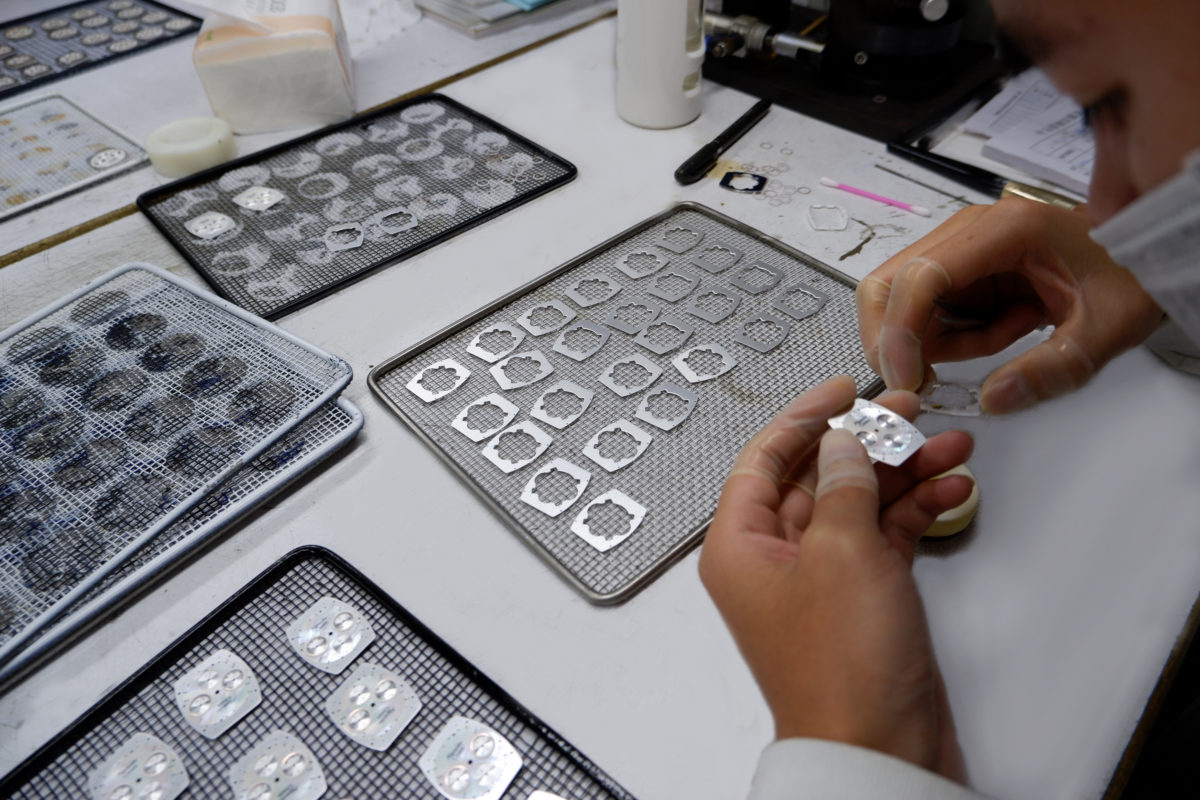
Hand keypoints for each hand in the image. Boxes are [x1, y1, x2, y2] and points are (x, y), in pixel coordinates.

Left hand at [699, 375, 973, 780]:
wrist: (880, 748)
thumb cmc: (841, 672)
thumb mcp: (841, 552)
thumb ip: (842, 484)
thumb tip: (841, 441)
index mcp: (740, 547)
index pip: (763, 459)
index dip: (803, 418)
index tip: (841, 390)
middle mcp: (774, 561)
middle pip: (816, 477)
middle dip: (865, 442)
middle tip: (907, 412)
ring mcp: (820, 580)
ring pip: (857, 504)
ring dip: (902, 472)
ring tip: (947, 445)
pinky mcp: (861, 599)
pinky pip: (882, 537)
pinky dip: (914, 511)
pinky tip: (949, 488)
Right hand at [856, 197, 1161, 412]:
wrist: (1142, 254)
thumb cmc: (1131, 275)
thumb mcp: (1106, 329)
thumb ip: (1051, 367)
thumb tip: (991, 399)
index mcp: (1006, 230)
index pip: (922, 276)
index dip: (901, 331)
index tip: (907, 380)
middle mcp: (970, 231)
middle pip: (890, 283)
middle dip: (894, 340)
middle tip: (923, 382)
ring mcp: (961, 249)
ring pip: (903, 303)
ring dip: (938, 341)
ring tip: (1008, 337)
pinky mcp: (963, 271)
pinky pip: (930, 312)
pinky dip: (954, 338)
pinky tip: (1006, 329)